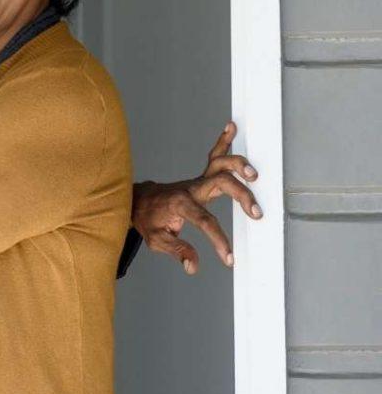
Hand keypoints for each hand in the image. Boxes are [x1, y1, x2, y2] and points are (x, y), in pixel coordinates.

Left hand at [131, 120, 262, 274]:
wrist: (137, 200)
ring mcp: (196, 180)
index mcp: (180, 204)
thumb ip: (177, 251)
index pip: (204, 220)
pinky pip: (214, 155)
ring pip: (219, 165)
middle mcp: (190, 188)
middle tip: (256, 212)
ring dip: (237, 164)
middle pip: (219, 184)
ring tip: (253, 172)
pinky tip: (231, 127)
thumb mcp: (156, 239)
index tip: (228, 258)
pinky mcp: (201, 178)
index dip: (218, 239)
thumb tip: (193, 266)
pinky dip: (223, 141)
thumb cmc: (148, 218)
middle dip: (240, 195)